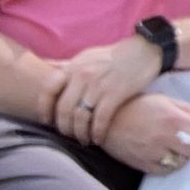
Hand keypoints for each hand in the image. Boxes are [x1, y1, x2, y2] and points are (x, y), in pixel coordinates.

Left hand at [50, 35, 167, 147]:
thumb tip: (48, 67)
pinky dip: (97, 132)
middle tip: (69, 135)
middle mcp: (82, 75)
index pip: (48, 89)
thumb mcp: (87, 56)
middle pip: (63, 109)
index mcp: (73, 67)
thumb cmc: (115, 56)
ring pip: (80, 116)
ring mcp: (99, 84)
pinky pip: (100, 119)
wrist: (145, 49)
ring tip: (84, 139)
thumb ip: (69, 66)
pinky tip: (98, 139)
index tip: (48, 121)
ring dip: (80, 133)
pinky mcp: (116, 93)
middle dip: (64, 128)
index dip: (44, 109)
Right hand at [97, 91, 189, 175]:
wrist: (106, 120)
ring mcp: (154, 153)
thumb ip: (188, 109)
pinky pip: (165, 170)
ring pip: (181, 161)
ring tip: (175, 147)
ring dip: (182, 155)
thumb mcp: (164, 100)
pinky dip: (169, 164)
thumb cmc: (137, 106)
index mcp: (172, 118)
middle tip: (187, 139)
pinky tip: (164, 155)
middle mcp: (165, 137)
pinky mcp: (144, 164)